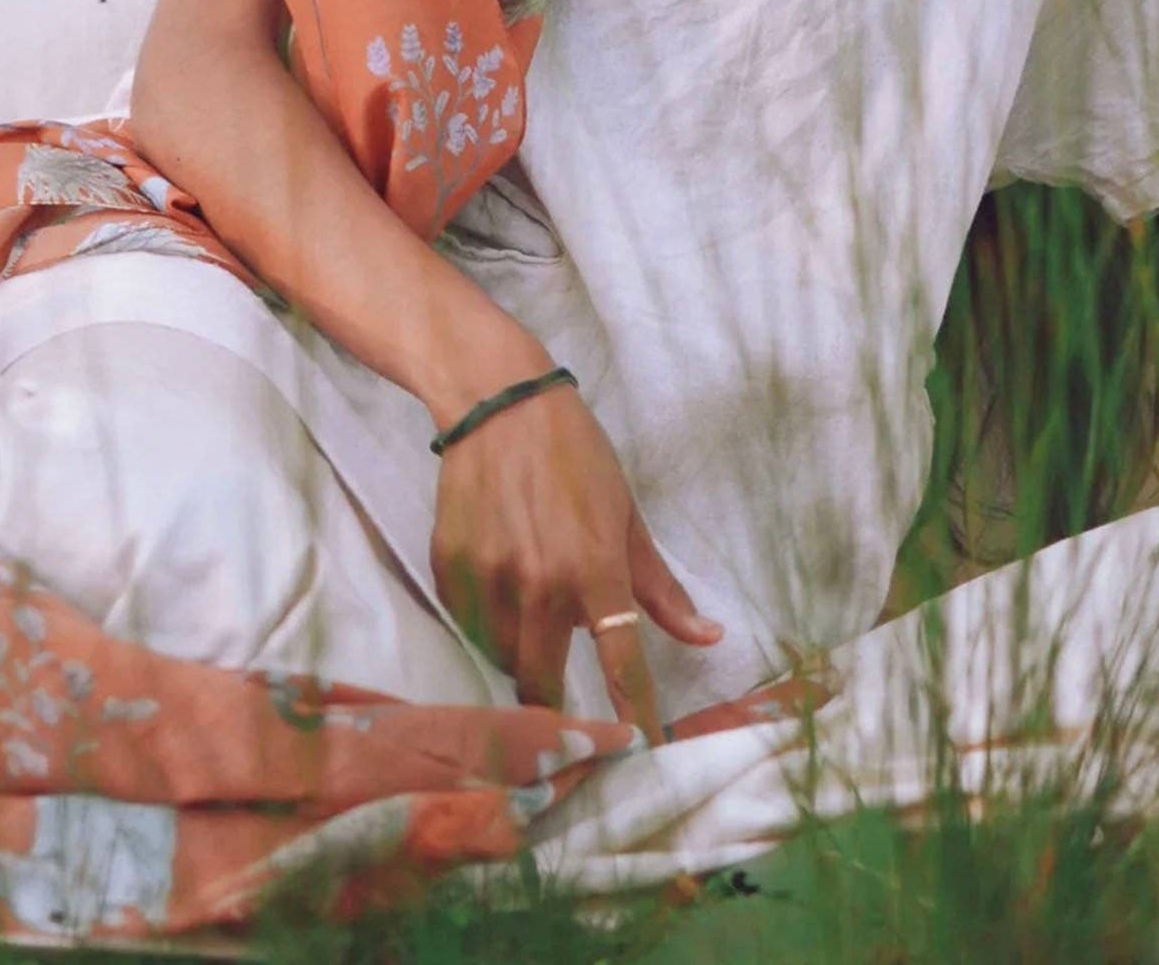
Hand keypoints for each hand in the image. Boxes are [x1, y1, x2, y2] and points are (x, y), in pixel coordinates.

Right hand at [427, 370, 724, 740]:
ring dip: (517, 654)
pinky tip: (497, 584)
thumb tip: (709, 638)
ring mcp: (489, 576)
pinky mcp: (449, 565)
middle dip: (554, 702)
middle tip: (561, 695)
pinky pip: (467, 621)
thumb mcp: (627, 515)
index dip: (635, 720)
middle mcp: (540, 583)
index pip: (621, 669)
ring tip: (527, 615)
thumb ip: (660, 587)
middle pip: (542, 685)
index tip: (641, 757)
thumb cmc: (575, 454)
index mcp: (595, 572)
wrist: (497, 402)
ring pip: (501, 656)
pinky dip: (484, 620)